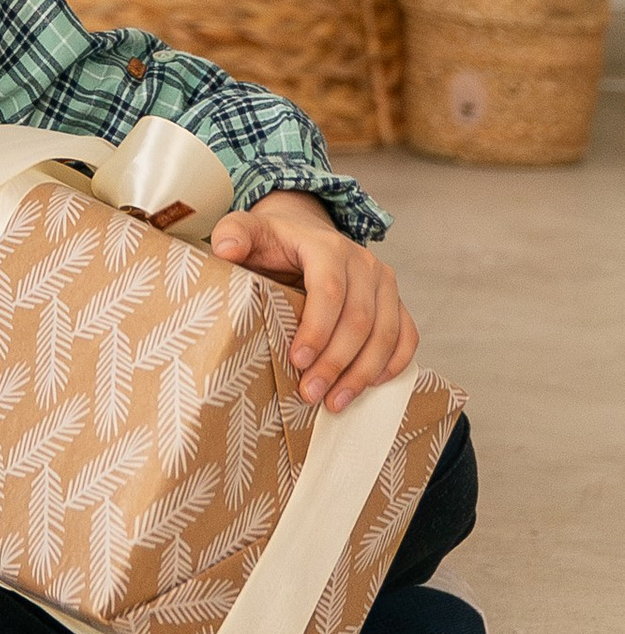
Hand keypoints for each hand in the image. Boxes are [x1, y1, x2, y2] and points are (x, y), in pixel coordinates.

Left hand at [210, 189, 417, 413]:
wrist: (303, 232)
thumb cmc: (272, 242)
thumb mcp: (247, 232)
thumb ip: (232, 234)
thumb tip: (227, 249)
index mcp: (326, 247)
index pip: (330, 290)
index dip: (317, 329)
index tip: (296, 361)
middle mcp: (363, 262)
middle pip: (359, 319)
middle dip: (336, 362)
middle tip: (310, 393)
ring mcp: (383, 283)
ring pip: (386, 333)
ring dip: (363, 373)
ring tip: (335, 402)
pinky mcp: (394, 301)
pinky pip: (406, 335)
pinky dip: (394, 363)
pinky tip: (370, 386)